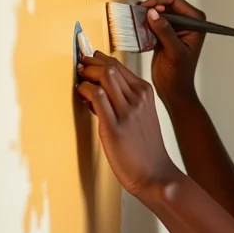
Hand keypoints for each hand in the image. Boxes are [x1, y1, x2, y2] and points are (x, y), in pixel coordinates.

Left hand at [76, 51, 179, 195]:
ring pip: (104, 77)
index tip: (88, 60)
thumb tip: (98, 89)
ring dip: (87, 74)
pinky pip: (97, 96)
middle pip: (110, 68)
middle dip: (90, 63)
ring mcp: (127, 111)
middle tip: (80, 67)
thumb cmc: (145, 147)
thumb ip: (123, 100)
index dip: (100, 60)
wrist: (154, 172)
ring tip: (79, 79)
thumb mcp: (140, 115)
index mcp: (145, 93)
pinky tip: (81, 95)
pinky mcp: (114, 126)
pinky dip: (85, 90)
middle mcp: (138, 98)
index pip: (119, 66)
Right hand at [139, 0, 205, 104]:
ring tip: (136, 13)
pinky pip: (154, 21)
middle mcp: (187, 22)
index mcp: (196, 23)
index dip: (160, 1)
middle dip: (152, 5)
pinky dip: (145, 20)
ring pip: (159, 11)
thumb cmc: (179, 74)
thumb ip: (165, 31)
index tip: (146, 7)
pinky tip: (138, 19)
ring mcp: (175, 27)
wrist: (173, 90)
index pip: (176, 2)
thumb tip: (153, 12)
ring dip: (147, 11)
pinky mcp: (164, 34)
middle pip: (167, 3)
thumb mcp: (174, 52)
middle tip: (139, 11)